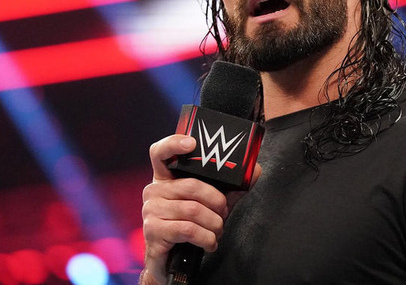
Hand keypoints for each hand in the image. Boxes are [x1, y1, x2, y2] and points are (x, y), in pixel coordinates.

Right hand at [140, 134, 260, 284]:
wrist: (173, 261)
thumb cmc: (189, 226)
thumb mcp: (211, 204)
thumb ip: (230, 188)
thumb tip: (254, 171)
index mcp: (166, 178)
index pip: (160, 153)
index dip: (173, 144)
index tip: (192, 144)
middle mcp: (154, 190)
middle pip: (192, 186)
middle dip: (217, 203)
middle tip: (223, 214)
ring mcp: (150, 210)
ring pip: (193, 210)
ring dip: (214, 224)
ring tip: (216, 231)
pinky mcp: (153, 230)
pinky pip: (187, 229)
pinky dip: (206, 238)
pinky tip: (209, 243)